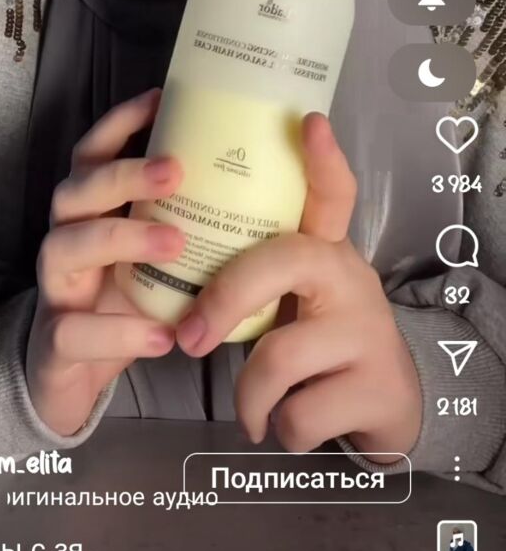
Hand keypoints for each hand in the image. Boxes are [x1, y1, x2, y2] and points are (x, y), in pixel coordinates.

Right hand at [26, 88, 185, 435]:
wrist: (77, 382)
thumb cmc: (134, 308)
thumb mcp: (171, 263)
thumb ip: (209, 222)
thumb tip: (271, 174)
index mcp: (95, 215)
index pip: (93, 156)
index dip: (118, 124)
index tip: (160, 99)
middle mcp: (69, 242)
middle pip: (75, 191)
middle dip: (122, 174)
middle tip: (176, 170)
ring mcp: (57, 292)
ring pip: (66, 249)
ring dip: (120, 239)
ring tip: (175, 242)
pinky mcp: (56, 344)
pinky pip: (75, 331)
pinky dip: (119, 333)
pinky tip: (162, 335)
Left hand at [175, 112, 421, 461]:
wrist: (386, 409)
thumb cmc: (318, 342)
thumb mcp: (293, 299)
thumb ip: (251, 272)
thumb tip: (163, 245)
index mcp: (324, 253)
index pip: (330, 195)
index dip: (321, 159)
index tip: (309, 122)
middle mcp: (351, 280)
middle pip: (284, 263)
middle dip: (225, 299)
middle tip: (190, 339)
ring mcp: (368, 333)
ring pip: (279, 355)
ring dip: (249, 395)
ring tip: (251, 410)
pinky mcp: (376, 388)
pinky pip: (298, 413)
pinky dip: (279, 428)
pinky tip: (286, 426)